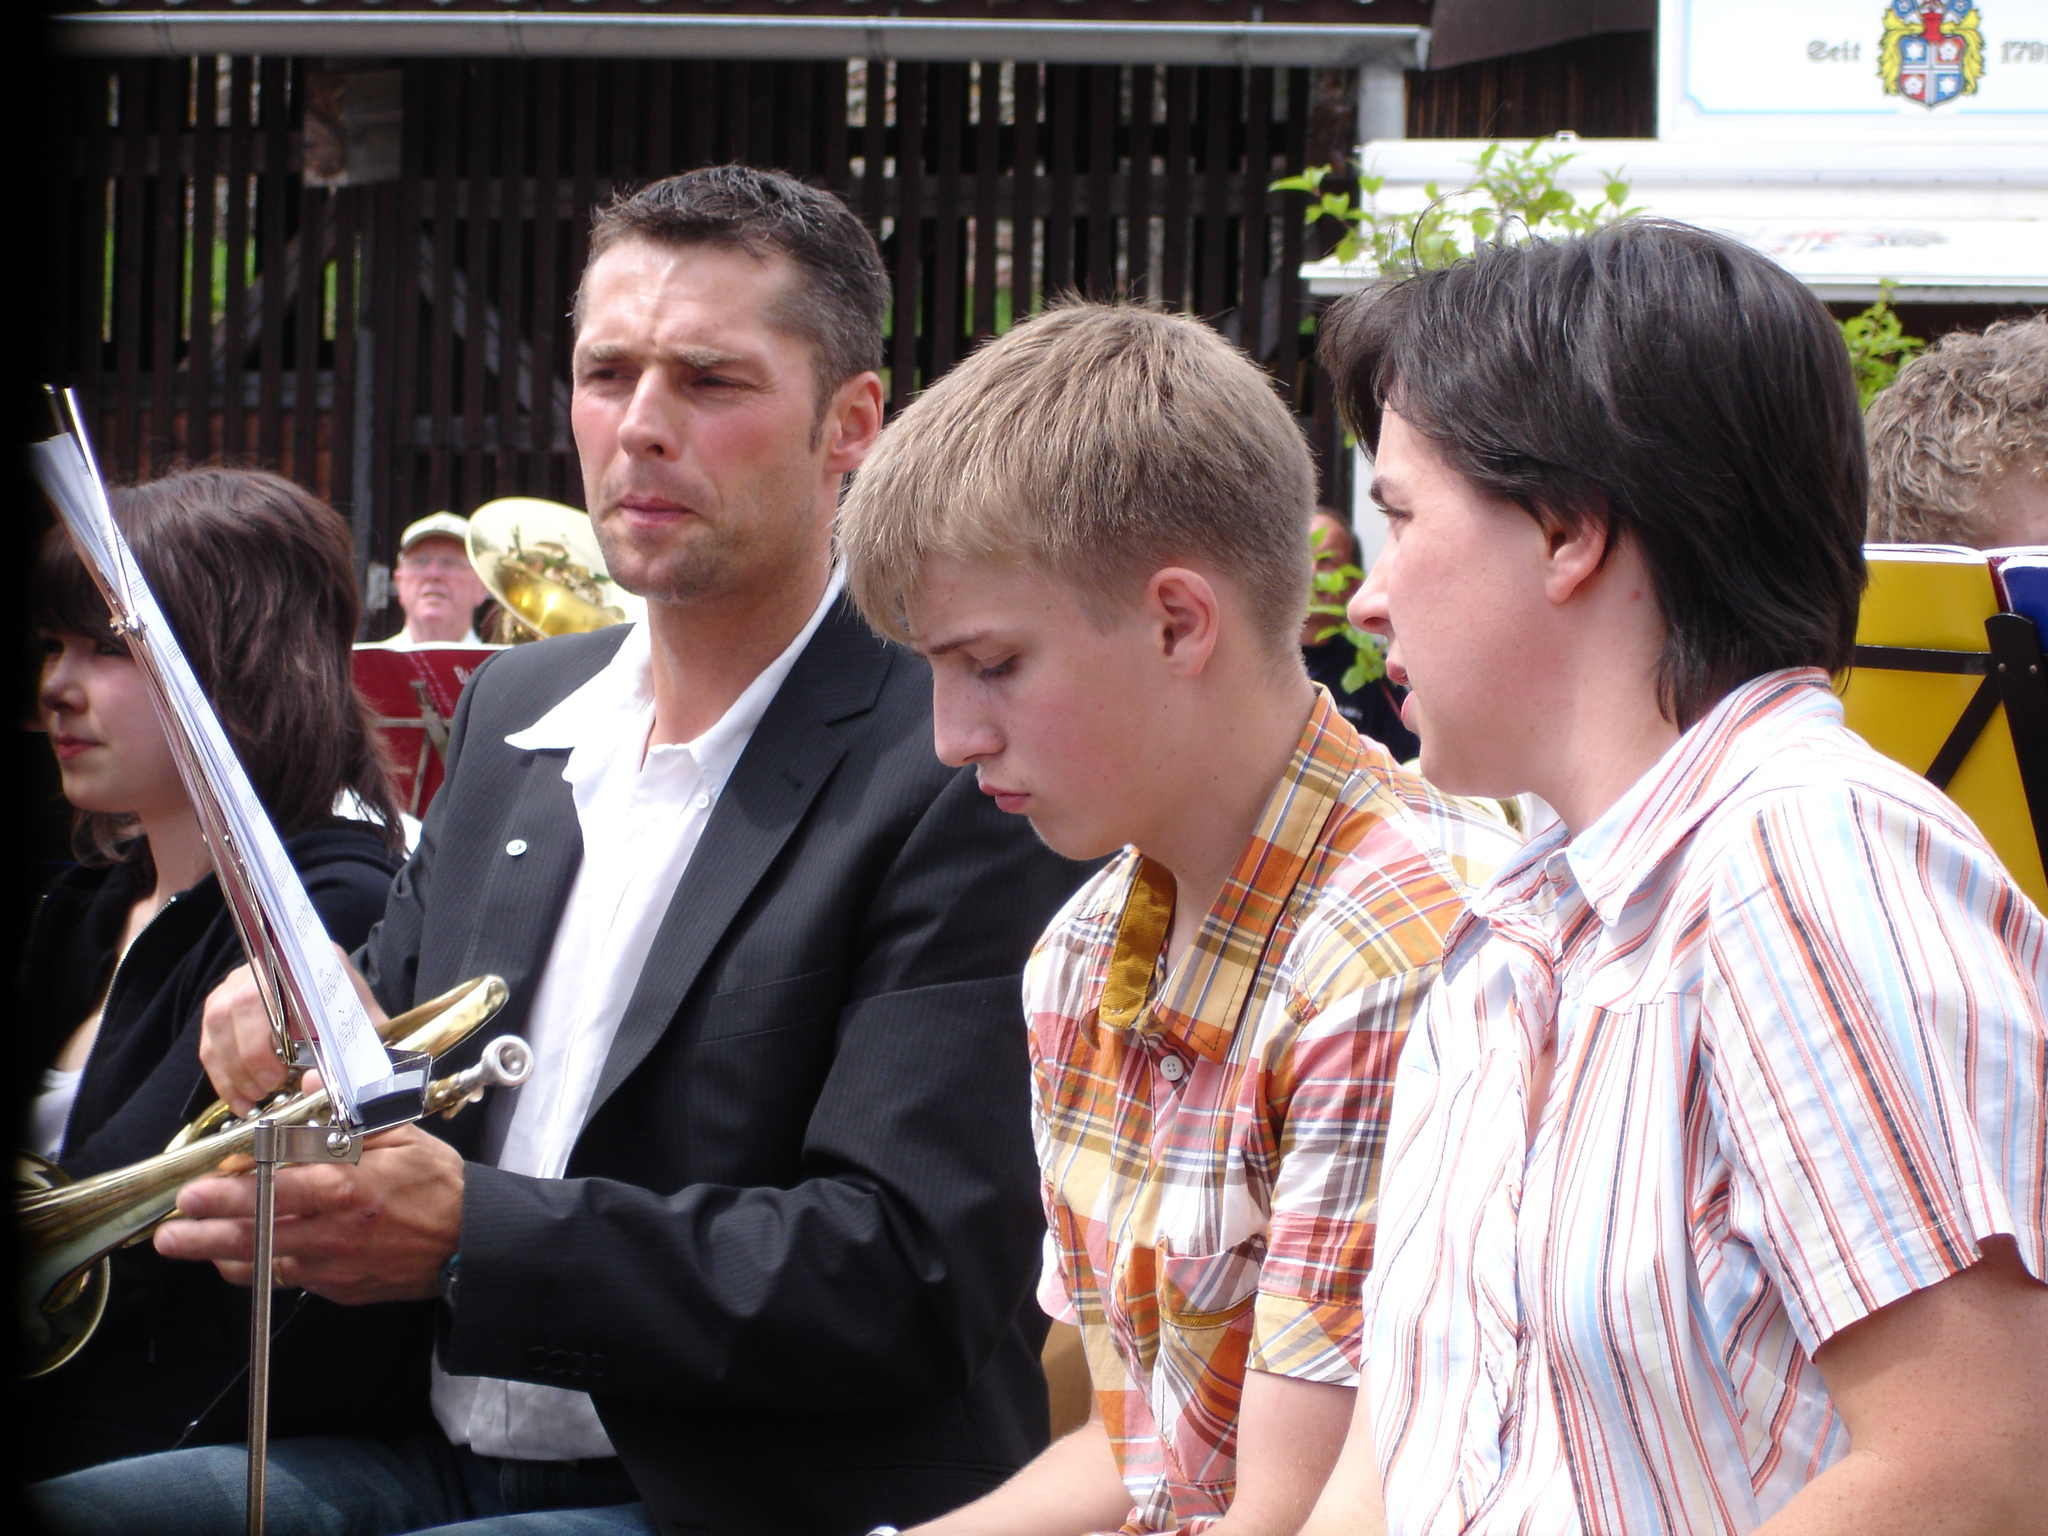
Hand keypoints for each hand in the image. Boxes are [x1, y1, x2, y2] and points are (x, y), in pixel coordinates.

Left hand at [154, 1123, 461, 1304]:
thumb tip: (310, 1089)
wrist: (470, 1243)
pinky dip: (255, 1269)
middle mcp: (335, 1232)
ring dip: (217, 1253)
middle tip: (169, 1229)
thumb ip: (351, 1116)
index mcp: (350, 1189)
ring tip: (183, 1245)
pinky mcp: (337, 1289)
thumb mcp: (403, 1136)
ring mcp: (334, 1267)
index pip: (278, 1189)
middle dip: (205, 1231)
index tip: (196, 1189)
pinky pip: (285, 1279)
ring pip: (263, 1262)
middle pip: (257, 1233)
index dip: (231, 1192)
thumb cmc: (439, 1187)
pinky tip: (230, 1260)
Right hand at [199, 944, 385, 1115]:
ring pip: (218, 1020)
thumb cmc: (353, 1022)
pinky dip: (221, 1075)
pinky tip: (240, 1099)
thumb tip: (310, 1084)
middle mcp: (270, 964)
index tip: (285, 1064)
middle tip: (271, 1085)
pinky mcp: (221, 1004)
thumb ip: (350, 1057)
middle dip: (252, 1052)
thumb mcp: (364, 1035)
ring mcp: (240, 982)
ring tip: (257, 1095)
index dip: (280, 1021)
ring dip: (233, 1065)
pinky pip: (210, 1040)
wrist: (341, 1013)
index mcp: (311, 963)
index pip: (284, 980)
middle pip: (244, 1001)